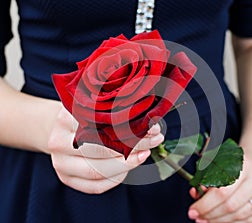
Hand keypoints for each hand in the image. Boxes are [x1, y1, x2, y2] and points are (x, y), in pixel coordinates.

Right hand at [47, 108, 163, 193]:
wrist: (60, 129)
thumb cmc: (84, 115)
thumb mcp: (94, 104)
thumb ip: (113, 107)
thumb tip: (147, 116)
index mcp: (65, 118)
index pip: (101, 125)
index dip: (129, 128)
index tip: (150, 126)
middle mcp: (58, 142)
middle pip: (101, 150)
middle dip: (134, 146)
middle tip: (154, 140)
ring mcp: (61, 163)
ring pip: (99, 171)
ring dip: (128, 164)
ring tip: (145, 153)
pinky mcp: (67, 179)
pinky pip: (96, 186)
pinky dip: (117, 178)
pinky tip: (130, 166)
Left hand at [188, 155, 251, 222]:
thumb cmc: (236, 161)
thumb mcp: (219, 162)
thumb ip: (206, 177)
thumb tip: (195, 195)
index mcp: (244, 163)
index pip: (222, 192)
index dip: (205, 205)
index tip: (193, 211)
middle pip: (231, 206)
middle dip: (211, 215)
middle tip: (198, 218)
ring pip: (241, 215)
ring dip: (221, 221)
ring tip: (208, 220)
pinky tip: (224, 220)